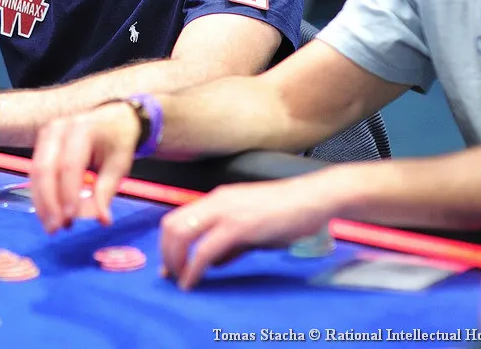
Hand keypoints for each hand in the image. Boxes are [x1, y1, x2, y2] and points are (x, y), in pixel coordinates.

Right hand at [30, 102, 139, 233]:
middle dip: (48, 201)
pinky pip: (36, 172)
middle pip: (46, 168)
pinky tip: (48, 213)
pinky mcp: (41, 144)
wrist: (112, 118)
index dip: (68, 193)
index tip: (71, 218)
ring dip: (41, 202)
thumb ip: (106, 192)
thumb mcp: (118, 165)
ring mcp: (46, 134)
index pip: (70, 164)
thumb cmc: (116, 141)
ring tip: (51, 226)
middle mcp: (59, 129)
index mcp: (82, 129)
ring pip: (36, 172)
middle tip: (55, 228)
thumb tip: (102, 220)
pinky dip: (40, 195)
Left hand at [159, 175, 339, 288]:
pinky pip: (204, 250)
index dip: (167, 242)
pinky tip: (192, 282)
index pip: (178, 217)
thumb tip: (213, 263)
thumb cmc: (290, 212)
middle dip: (166, 253)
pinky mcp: (238, 226)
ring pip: (182, 235)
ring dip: (175, 261)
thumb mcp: (254, 228)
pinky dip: (193, 268)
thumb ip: (231, 244)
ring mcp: (225, 212)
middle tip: (169, 274)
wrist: (314, 198)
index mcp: (217, 199)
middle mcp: (215, 202)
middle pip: (171, 225)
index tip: (168, 264)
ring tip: (180, 280)